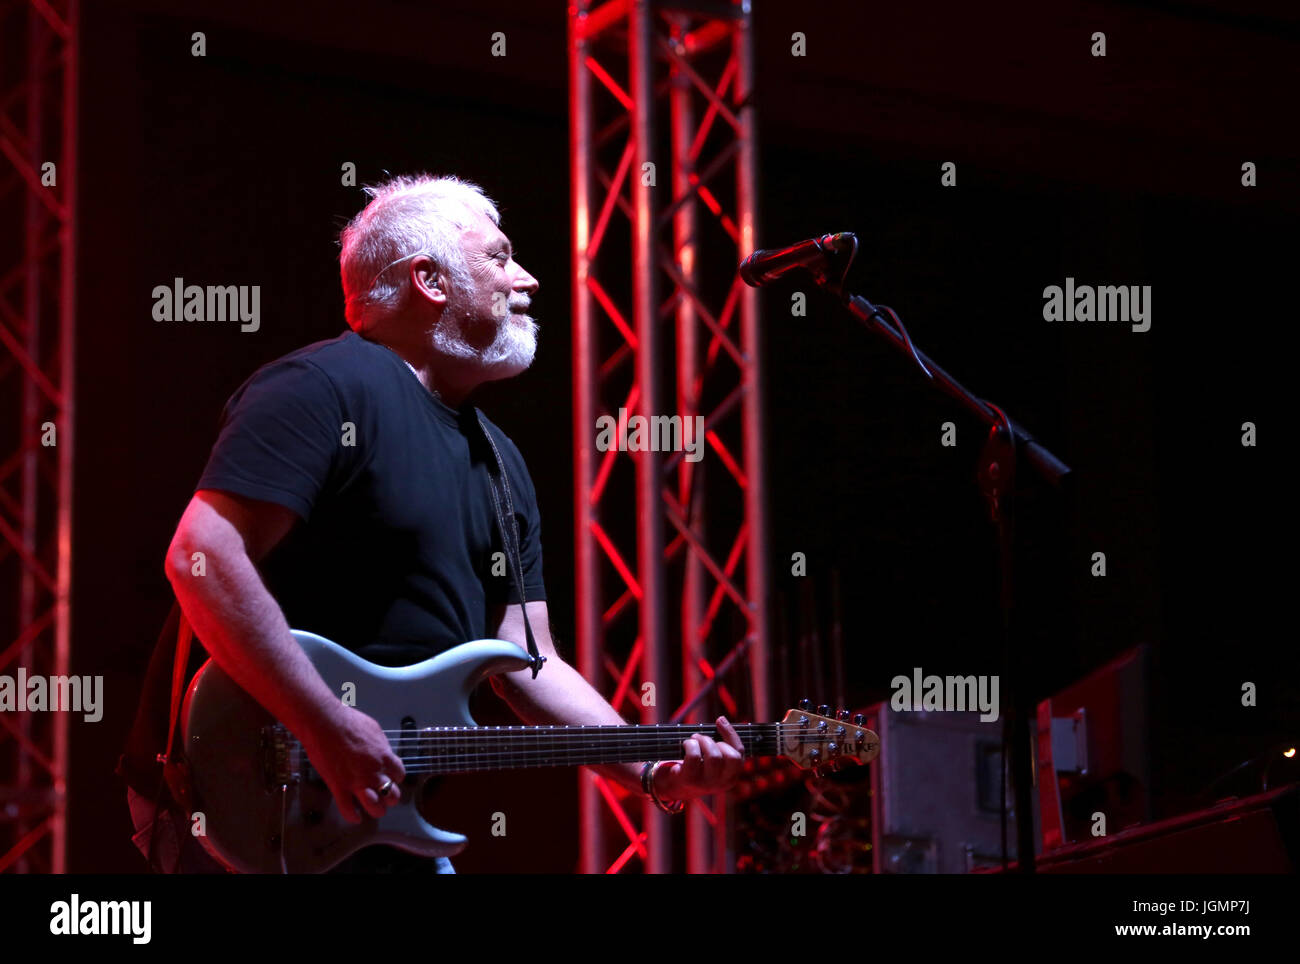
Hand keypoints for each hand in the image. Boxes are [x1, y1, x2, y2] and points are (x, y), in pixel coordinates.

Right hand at [300, 704, 405, 823]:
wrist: (325, 723)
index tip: (391, 777)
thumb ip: (380, 745)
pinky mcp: (339, 787)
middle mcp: (374, 772)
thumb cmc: (348, 721)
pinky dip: (352, 816)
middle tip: (385, 795)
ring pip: (375, 807)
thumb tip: (382, 751)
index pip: (399, 774)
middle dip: (390, 797)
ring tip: (374, 808)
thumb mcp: (374, 729)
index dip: (396, 777)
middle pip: (392, 794)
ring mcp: (357, 781)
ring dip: (376, 810)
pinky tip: (355, 817)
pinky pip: (348, 809)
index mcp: (384, 756)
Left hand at [653, 716, 743, 801]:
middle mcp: (721, 783)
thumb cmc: (696, 767)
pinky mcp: (690, 780)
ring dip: (703, 741)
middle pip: (732, 757)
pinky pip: (694, 756)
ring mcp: (706, 783)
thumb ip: (722, 745)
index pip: (739, 753)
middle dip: (716, 741)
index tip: (720, 720)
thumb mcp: (713, 760)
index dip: (731, 734)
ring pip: (714, 756)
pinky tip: (685, 745)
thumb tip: (722, 720)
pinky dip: (690, 745)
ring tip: (694, 740)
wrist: (673, 786)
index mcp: (731, 777)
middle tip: (702, 738)